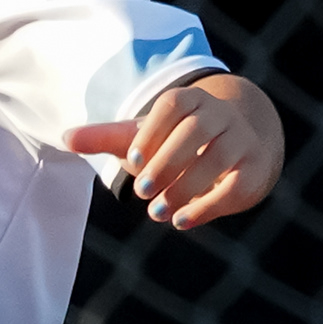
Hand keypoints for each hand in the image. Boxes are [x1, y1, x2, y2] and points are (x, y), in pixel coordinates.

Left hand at [68, 73, 285, 229]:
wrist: (237, 150)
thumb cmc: (179, 143)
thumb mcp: (143, 138)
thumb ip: (107, 137)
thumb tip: (65, 137)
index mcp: (191, 101)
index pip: (174, 104)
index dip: (153, 130)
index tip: (132, 159)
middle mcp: (221, 115)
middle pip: (197, 131)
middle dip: (167, 162)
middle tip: (140, 192)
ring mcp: (243, 139)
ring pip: (219, 157)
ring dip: (186, 186)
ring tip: (157, 212)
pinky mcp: (256, 168)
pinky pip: (238, 185)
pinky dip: (210, 206)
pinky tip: (182, 222)